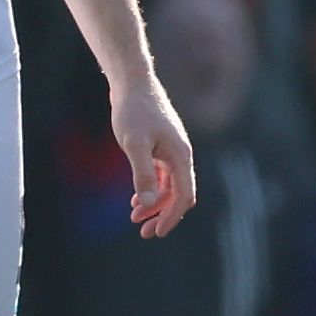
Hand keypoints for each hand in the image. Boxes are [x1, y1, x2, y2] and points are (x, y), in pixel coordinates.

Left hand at [113, 73, 199, 237]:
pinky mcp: (161, 146)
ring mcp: (171, 150)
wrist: (131, 82)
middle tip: (144, 233)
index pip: (183, 195)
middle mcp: (180, 154)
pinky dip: (151, 189)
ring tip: (135, 218)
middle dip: (162, 215)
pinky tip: (135, 199)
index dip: (172, 217)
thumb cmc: (133, 111)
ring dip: (154, 203)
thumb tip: (150, 202)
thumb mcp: (134, 144)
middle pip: (178, 194)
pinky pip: (161, 175)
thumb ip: (143, 173)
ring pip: (168, 186)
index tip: (157, 232)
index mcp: (180, 156)